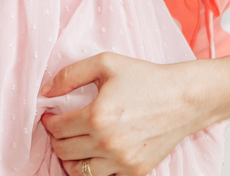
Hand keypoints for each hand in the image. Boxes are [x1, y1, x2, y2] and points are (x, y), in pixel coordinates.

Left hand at [41, 53, 202, 175]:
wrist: (184, 98)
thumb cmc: (147, 78)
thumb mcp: (106, 63)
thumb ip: (70, 75)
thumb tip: (45, 92)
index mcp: (97, 116)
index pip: (56, 129)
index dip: (48, 122)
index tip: (50, 116)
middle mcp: (108, 143)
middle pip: (63, 151)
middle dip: (57, 139)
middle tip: (62, 128)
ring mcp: (122, 161)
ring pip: (78, 171)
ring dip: (71, 158)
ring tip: (76, 144)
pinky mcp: (136, 172)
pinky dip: (95, 170)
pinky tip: (97, 154)